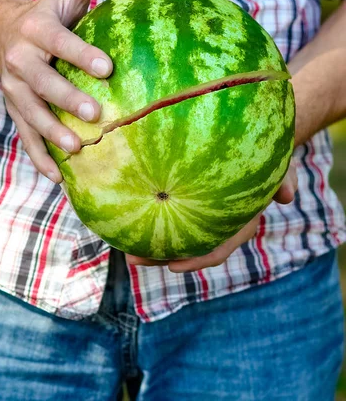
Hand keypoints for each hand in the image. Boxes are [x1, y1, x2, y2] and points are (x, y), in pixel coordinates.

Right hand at [0, 0, 141, 182]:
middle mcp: (20, 59)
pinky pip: (25, 136)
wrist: (7, 33)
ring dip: (51, 132)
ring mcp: (15, 89)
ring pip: (31, 113)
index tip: (107, 68)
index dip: (79, 54)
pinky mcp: (16, 110)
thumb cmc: (53, 11)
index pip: (57, 41)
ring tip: (76, 148)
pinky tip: (59, 177)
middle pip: (40, 82)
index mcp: (36, 28)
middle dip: (66, 98)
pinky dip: (39, 157)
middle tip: (96, 113)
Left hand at [126, 163, 297, 272]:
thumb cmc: (265, 158)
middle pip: (187, 248)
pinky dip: (149, 217)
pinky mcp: (185, 199)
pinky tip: (127, 214)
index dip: (197, 260)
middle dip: (161, 256)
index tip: (174, 265)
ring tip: (121, 243)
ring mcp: (200, 214)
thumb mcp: (279, 165)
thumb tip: (288, 197)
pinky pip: (167, 213)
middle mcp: (216, 224)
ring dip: (149, 242)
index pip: (218, 248)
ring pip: (173, 234)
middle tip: (134, 259)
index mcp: (237, 224)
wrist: (251, 143)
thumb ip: (284, 178)